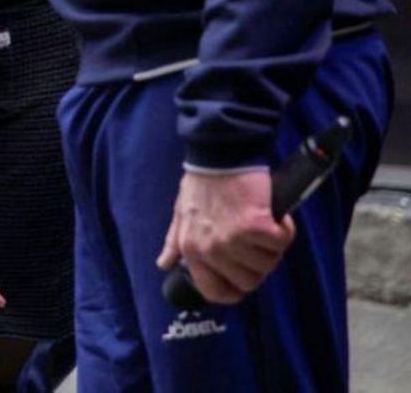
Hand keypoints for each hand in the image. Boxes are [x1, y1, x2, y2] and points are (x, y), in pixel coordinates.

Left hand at [156, 168, 295, 304]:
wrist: (219, 155)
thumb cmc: (202, 183)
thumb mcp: (181, 214)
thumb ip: (175, 242)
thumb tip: (164, 264)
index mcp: (191, 249)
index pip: (215, 292)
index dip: (235, 291)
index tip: (244, 279)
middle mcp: (211, 250)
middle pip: (249, 282)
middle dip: (259, 264)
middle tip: (257, 241)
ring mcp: (233, 240)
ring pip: (268, 264)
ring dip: (271, 246)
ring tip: (263, 224)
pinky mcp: (256, 227)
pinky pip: (280, 243)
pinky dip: (283, 229)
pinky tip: (274, 216)